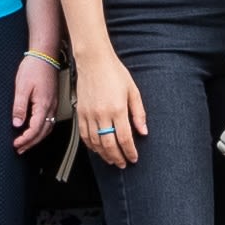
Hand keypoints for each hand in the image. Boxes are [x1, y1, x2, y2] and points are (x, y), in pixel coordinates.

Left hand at [10, 50, 61, 148]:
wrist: (44, 55)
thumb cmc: (33, 68)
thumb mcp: (21, 87)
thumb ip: (20, 107)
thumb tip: (17, 123)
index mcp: (43, 105)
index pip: (35, 129)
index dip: (26, 139)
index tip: (16, 144)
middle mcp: (51, 106)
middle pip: (43, 132)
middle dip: (31, 143)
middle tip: (20, 149)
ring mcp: (53, 104)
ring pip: (48, 127)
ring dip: (37, 138)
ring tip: (26, 144)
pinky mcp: (52, 100)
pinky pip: (50, 120)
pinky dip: (42, 130)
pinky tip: (36, 130)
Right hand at [73, 49, 144, 168]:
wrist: (94, 61)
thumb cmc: (114, 72)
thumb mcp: (133, 91)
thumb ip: (139, 113)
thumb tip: (143, 131)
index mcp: (117, 109)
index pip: (125, 138)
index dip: (130, 151)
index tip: (133, 158)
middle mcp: (102, 114)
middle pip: (109, 144)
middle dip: (117, 158)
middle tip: (122, 164)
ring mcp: (89, 114)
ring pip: (95, 143)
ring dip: (104, 154)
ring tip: (111, 159)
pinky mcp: (80, 113)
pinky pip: (84, 135)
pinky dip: (91, 145)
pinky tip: (97, 149)